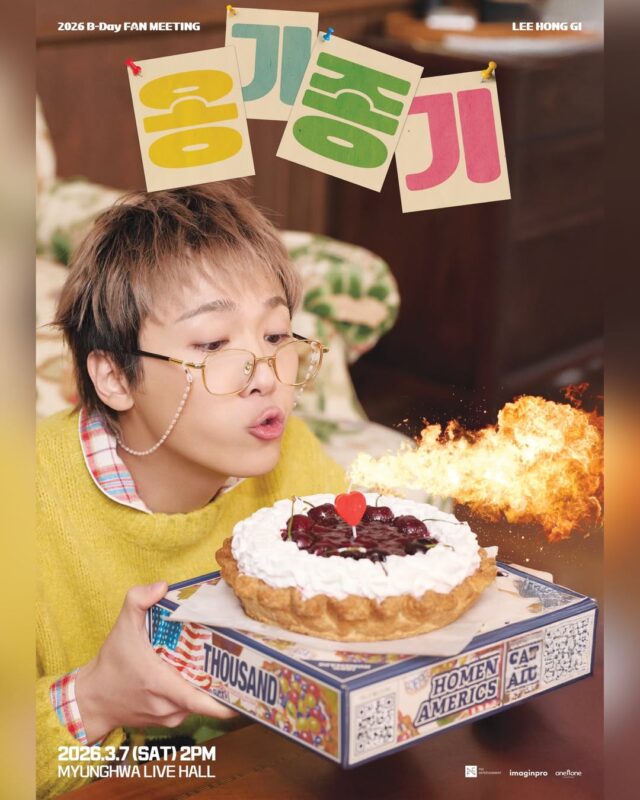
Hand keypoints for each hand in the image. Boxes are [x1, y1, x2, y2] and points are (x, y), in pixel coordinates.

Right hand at [76, 581, 235, 742]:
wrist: (93, 699)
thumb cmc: (111, 664)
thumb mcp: (122, 626)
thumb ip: (138, 600)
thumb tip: (162, 586)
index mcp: (160, 684)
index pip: (199, 701)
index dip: (224, 701)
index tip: (244, 690)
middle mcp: (167, 706)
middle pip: (206, 698)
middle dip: (223, 682)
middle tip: (237, 661)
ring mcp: (168, 717)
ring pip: (198, 703)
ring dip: (208, 688)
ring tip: (221, 665)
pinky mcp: (167, 721)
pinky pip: (189, 708)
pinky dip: (196, 694)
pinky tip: (199, 675)